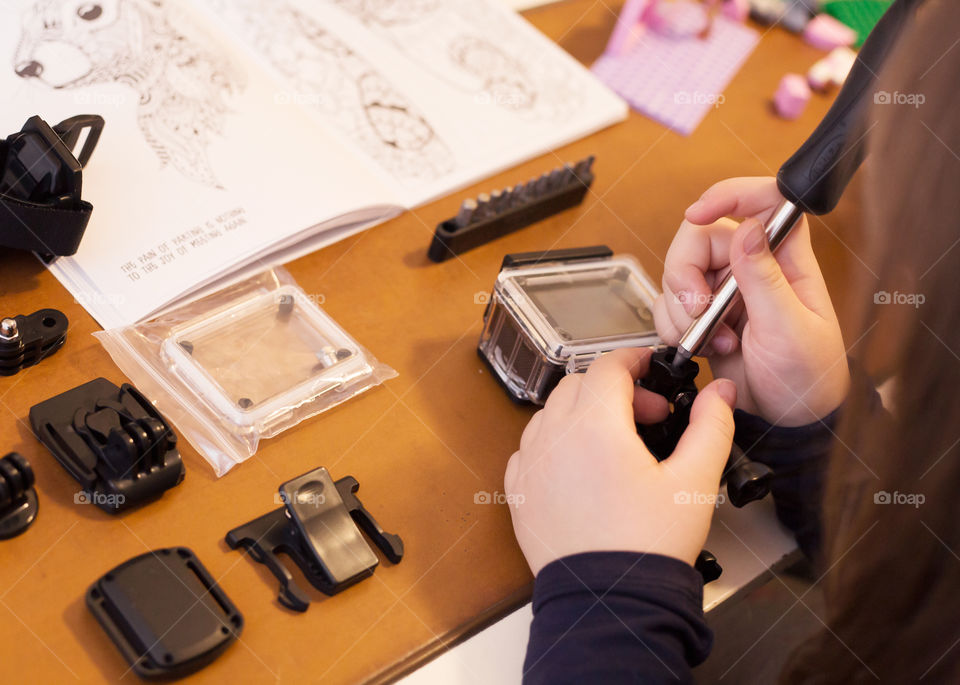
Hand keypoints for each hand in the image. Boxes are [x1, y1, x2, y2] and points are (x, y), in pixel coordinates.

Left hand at [504, 348, 736, 576]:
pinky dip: (557, 442)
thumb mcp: (694, 482)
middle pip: (578, 384)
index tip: (651, 368)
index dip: (634, 360)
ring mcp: (530, 464)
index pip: (607, 366)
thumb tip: (720, 392)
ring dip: (583, 413)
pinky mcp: (519, 490)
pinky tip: (583, 467)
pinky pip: (533, 447)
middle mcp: (553, 437)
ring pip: (551, 413)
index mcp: (594, 426)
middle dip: (615, 389)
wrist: (607, 603)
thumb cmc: (647, 547)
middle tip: (649, 417)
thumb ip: (710, 427)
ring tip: (617, 444)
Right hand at [655, 177, 848, 425]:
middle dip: (686, 273)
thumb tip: (748, 231)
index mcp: (785, 258)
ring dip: (682, 309)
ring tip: (714, 340)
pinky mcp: (703, 315)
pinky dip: (675, 327)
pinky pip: (669, 305)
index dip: (728, 195)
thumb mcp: (790, 329)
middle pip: (700, 236)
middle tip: (697, 307)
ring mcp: (723, 291)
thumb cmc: (807, 376)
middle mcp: (751, 267)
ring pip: (678, 273)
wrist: (785, 421)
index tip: (699, 213)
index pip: (761, 202)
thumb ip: (765, 280)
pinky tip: (705, 348)